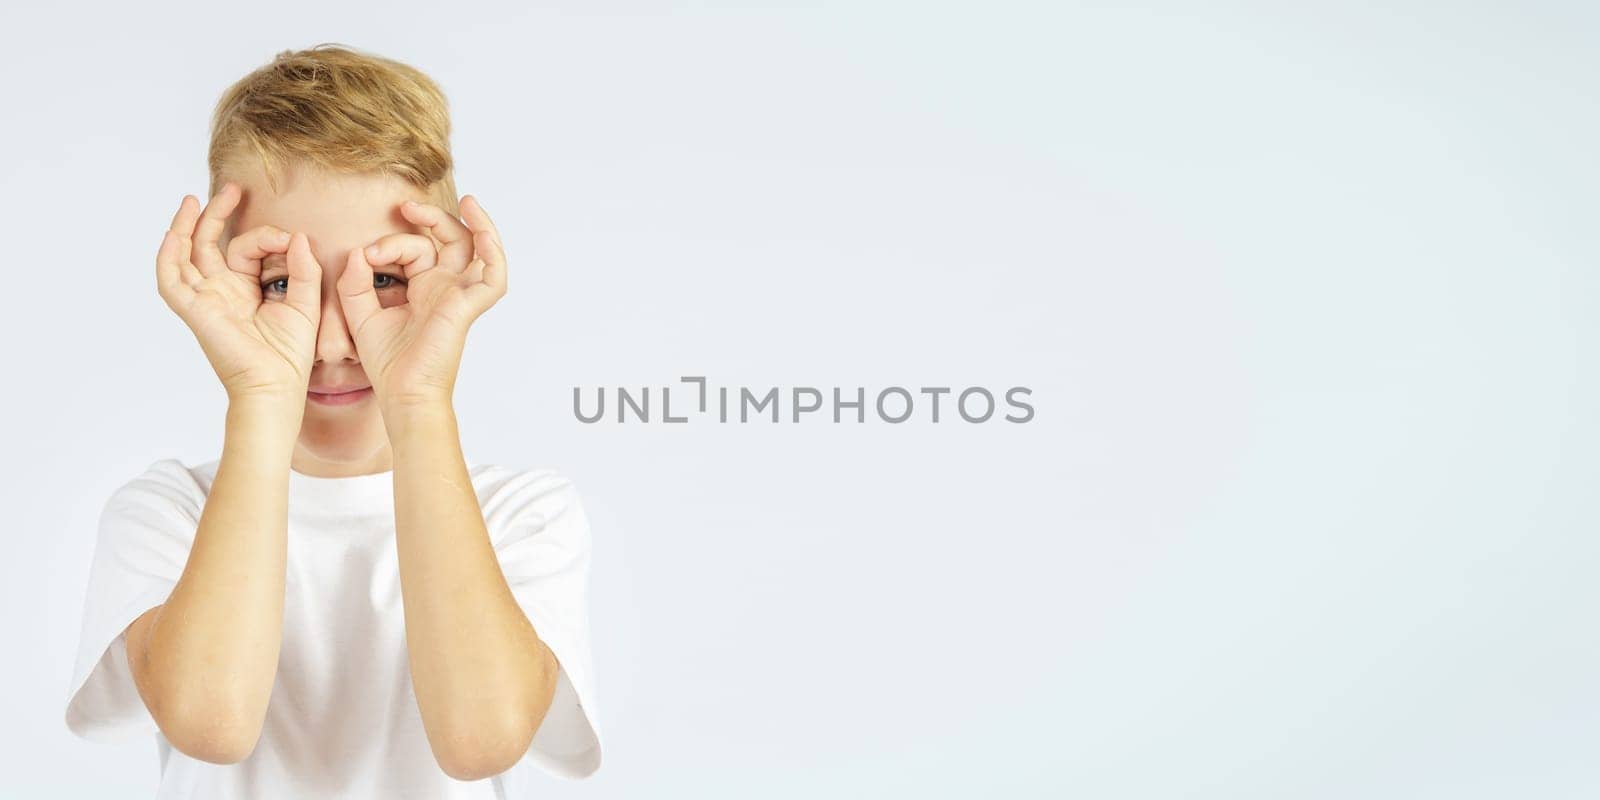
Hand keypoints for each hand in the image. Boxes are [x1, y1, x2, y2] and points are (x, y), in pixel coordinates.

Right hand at [156, 182, 321, 405]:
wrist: (277, 386)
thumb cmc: (291, 354)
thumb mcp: (307, 302)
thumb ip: (305, 269)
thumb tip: (298, 236)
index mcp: (246, 290)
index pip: (248, 250)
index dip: (269, 237)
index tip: (291, 239)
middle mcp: (221, 291)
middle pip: (210, 244)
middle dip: (218, 215)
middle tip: (234, 189)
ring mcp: (205, 299)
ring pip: (185, 255)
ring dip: (186, 226)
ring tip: (194, 199)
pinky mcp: (195, 310)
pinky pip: (171, 280)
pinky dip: (168, 256)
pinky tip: (174, 233)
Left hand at [337, 195, 506, 412]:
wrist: (402, 393)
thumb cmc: (387, 363)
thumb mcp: (360, 312)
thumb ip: (355, 281)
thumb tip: (359, 251)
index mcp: (423, 290)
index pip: (416, 250)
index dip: (391, 243)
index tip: (367, 255)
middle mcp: (445, 289)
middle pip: (450, 240)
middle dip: (431, 218)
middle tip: (406, 207)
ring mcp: (460, 296)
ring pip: (478, 250)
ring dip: (473, 223)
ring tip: (466, 203)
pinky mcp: (469, 306)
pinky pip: (494, 274)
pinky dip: (492, 249)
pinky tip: (480, 228)